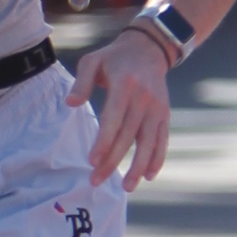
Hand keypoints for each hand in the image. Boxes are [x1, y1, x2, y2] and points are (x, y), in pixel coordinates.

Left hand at [71, 25, 173, 185]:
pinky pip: (162, 140)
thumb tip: (71, 103)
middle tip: (96, 181)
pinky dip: (157, 158)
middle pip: (129, 136)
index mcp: (125, 85)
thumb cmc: (113, 58)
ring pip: (149, 142)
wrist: (148, 49)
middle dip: (113, 161)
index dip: (104, 142)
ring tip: (127, 188)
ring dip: (138, 166)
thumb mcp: (93, 61)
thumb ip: (81, 81)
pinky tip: (149, 176)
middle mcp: (144, 99)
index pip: (114, 119)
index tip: (92, 161)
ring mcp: (157, 108)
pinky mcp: (165, 114)